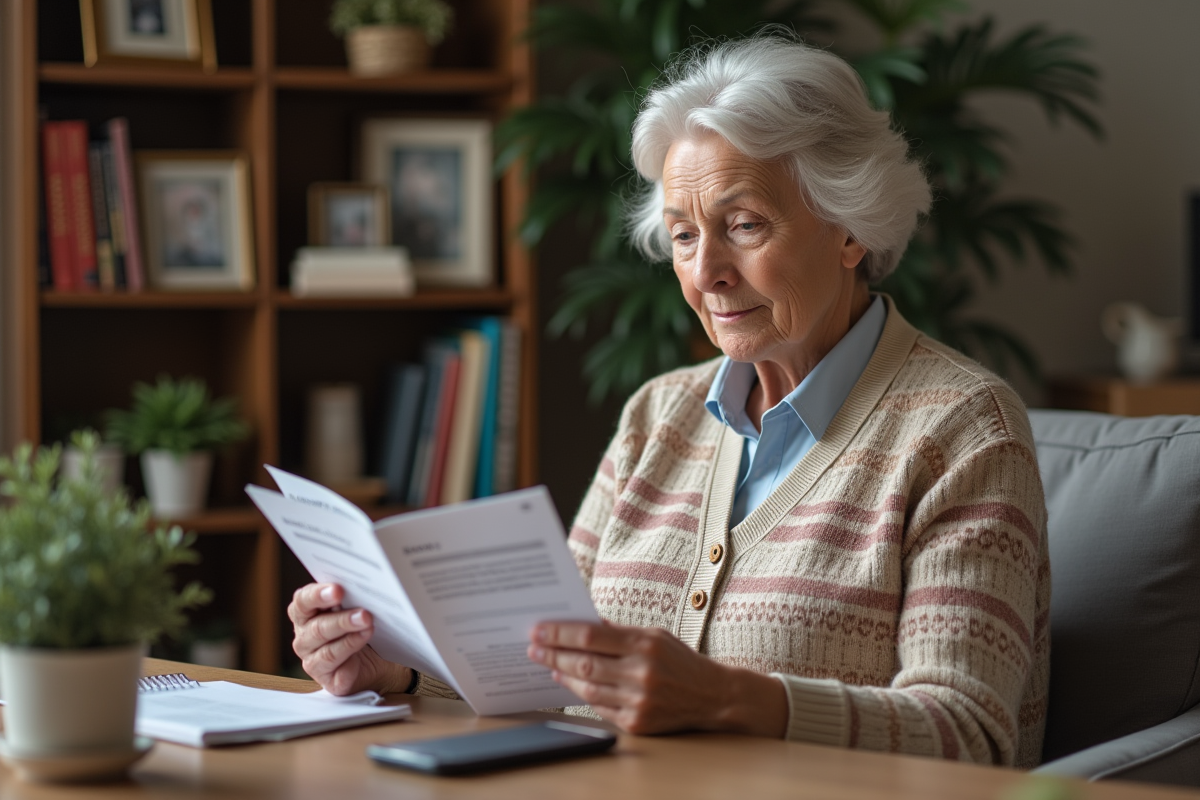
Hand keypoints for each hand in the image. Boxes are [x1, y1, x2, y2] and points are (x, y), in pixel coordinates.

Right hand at [288, 582, 410, 695]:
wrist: (377, 660)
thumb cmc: (359, 627)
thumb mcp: (353, 607)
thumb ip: (350, 597)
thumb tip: (362, 586)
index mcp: (304, 614)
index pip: (302, 601)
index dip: (318, 595)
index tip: (337, 590)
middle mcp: (304, 639)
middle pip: (317, 628)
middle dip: (342, 619)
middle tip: (364, 613)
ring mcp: (313, 662)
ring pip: (328, 650)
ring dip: (350, 637)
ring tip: (369, 626)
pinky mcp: (329, 680)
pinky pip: (340, 669)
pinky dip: (353, 655)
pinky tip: (365, 644)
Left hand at [528, 621, 786, 736]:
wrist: (713, 696)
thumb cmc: (679, 660)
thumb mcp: (654, 635)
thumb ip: (619, 632)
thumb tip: (582, 624)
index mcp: (645, 644)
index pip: (590, 636)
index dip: (559, 633)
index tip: (538, 629)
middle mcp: (641, 672)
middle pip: (584, 663)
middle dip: (553, 654)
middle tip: (533, 648)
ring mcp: (639, 700)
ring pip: (588, 688)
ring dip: (563, 675)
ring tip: (549, 665)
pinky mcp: (638, 723)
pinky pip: (600, 709)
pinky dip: (583, 695)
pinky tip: (570, 683)